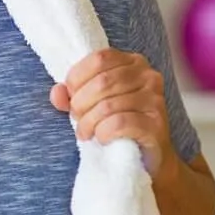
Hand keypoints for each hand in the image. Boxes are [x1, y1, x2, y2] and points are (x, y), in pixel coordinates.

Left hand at [49, 48, 173, 178]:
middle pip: (102, 82)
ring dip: (89, 122)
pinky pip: (119, 123)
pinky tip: (102, 137)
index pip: (99, 59)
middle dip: (80, 103)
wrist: (147, 155)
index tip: (71, 95)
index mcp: (132, 62)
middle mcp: (148, 76)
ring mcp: (155, 100)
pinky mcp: (156, 124)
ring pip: (108, 105)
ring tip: (86, 131)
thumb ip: (71, 93)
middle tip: (77, 118)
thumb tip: (57, 93)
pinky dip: (103, 132)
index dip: (77, 77)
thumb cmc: (116, 121)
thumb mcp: (91, 101)